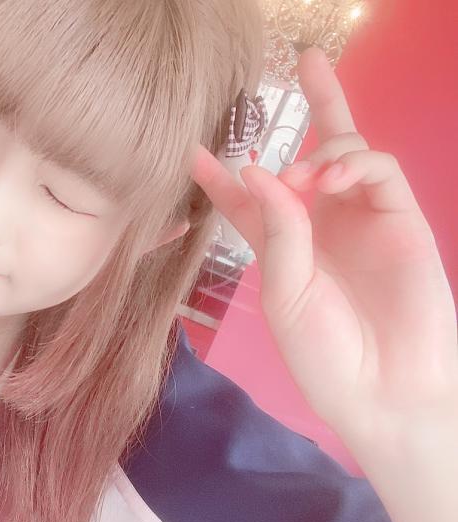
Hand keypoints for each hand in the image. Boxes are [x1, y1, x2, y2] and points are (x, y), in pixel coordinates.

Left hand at [190, 46, 456, 453]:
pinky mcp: (400, 219)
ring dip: (324, 149)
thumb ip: (276, 231)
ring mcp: (362, 219)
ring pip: (349, 150)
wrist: (384, 390)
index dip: (223, 176)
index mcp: (281, 248)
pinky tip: (334, 174)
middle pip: (311, 155)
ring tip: (310, 175)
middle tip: (303, 60)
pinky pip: (379, 168)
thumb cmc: (324, 353)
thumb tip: (258, 170)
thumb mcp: (285, 294)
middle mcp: (320, 225)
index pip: (249, 200)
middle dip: (311, 109)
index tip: (193, 151)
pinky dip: (357, 160)